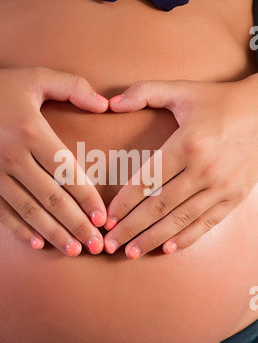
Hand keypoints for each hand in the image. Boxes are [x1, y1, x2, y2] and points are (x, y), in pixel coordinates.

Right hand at [0, 63, 108, 254]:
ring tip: (73, 249)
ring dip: (53, 233)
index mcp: (31, 131)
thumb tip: (105, 105)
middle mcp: (11, 155)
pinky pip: (0, 212)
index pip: (67, 173)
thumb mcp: (36, 77)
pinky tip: (37, 243)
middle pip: (52, 198)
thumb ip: (74, 87)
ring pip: (28, 210)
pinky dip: (18, 229)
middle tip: (96, 245)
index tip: (102, 217)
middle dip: (77, 224)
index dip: (87, 198)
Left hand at [104, 76, 257, 257]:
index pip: (147, 181)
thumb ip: (144, 92)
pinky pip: (207, 223)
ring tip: (131, 252)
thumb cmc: (218, 101)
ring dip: (153, 239)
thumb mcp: (181, 90)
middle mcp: (204, 169)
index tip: (107, 219)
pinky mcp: (234, 196)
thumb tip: (110, 102)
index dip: (124, 203)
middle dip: (131, 228)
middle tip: (111, 244)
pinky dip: (186, 238)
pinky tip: (168, 248)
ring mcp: (221, 186)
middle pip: (159, 206)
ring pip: (180, 220)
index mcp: (187, 144)